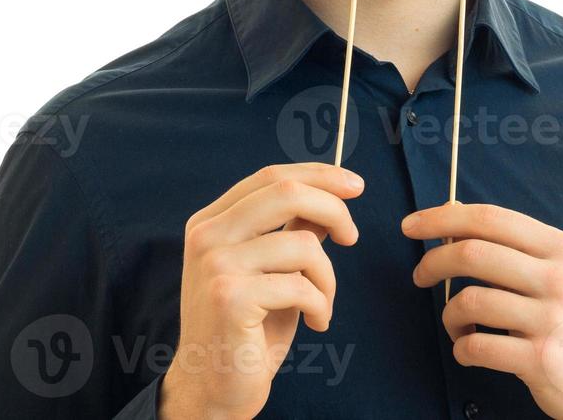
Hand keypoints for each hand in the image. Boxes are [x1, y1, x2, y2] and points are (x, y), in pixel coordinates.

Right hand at [160, 163, 363, 419]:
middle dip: (334, 209)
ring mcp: (215, 265)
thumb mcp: (271, 270)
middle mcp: (207, 236)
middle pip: (287, 194)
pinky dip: (322, 306)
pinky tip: (316, 323)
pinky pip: (301, 286)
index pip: (270, 178)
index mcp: (210, 221)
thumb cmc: (245, 330)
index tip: (355, 185)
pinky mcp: (230, 298)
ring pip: (303, 245)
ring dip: (328, 278)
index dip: (319, 175)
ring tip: (322, 304)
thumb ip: (291, 231)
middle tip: (352, 236)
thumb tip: (331, 199)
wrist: (212, 387)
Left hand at [402, 203, 562, 419]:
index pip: (490, 219)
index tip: (412, 225)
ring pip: (468, 302)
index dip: (443, 218)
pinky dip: (461, 348)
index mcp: (559, 248)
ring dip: (448, 315)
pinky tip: (468, 349)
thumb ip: (517, 247)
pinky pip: (477, 346)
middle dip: (433, 261)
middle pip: (473, 253)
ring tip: (456, 323)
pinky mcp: (540, 360)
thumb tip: (454, 218)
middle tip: (420, 275)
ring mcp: (550, 320)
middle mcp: (558, 278)